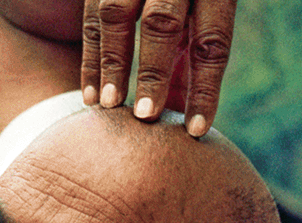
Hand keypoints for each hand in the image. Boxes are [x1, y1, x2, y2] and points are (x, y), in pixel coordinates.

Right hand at [80, 0, 235, 136]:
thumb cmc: (188, 1)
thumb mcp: (201, 18)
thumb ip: (192, 58)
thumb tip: (183, 119)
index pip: (211, 42)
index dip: (205, 89)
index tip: (197, 131)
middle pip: (162, 23)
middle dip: (153, 73)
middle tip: (145, 116)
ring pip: (116, 16)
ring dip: (112, 66)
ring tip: (109, 106)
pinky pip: (90, 19)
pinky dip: (90, 60)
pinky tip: (91, 97)